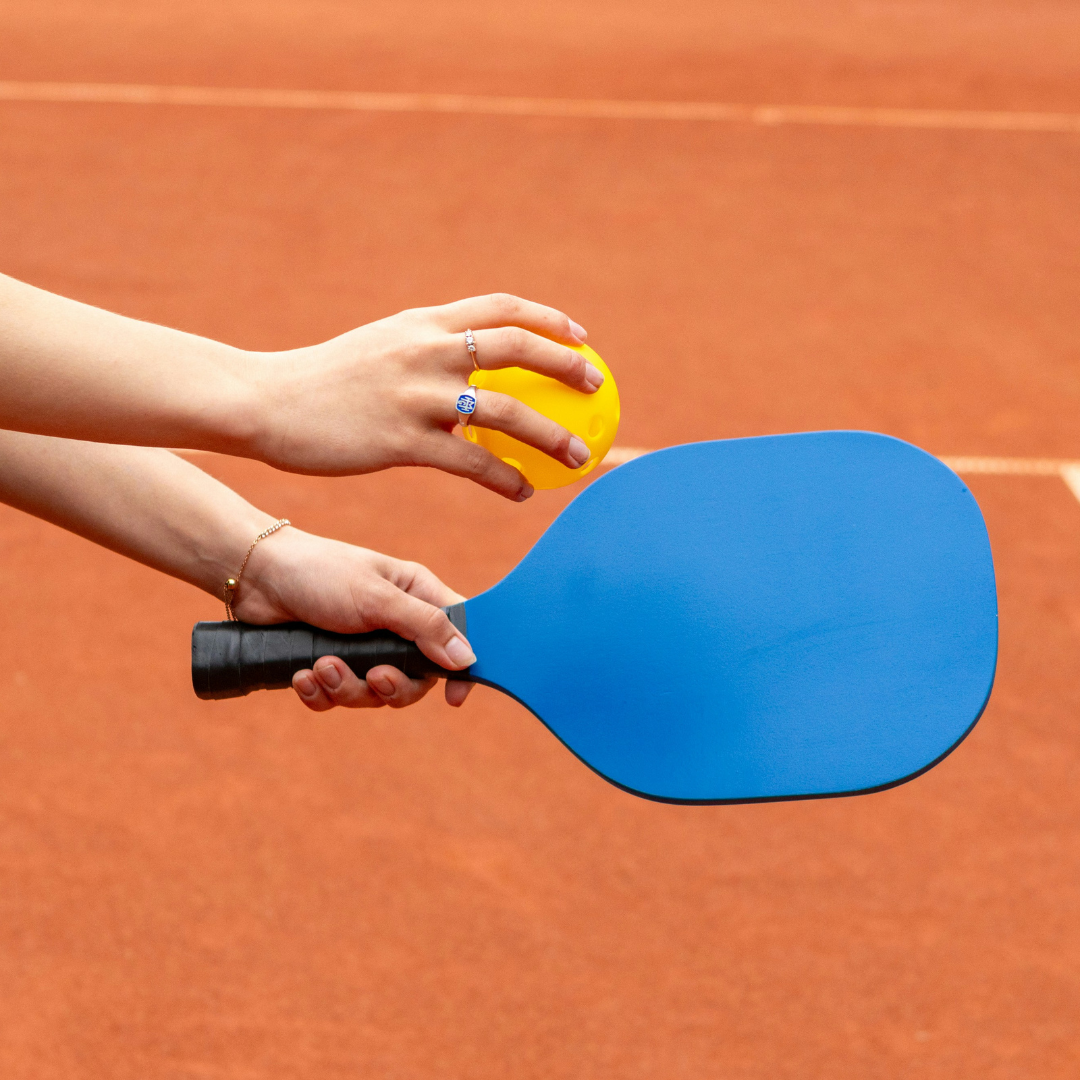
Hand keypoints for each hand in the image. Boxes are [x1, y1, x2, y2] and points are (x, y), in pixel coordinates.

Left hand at [232, 526, 474, 711]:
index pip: (457, 635)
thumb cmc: (321, 572)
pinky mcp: (329, 663)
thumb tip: (468, 659)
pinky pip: (336, 697)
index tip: (454, 697)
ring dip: (346, 688)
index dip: (460, 668)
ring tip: (320, 666)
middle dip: (390, 687)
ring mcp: (361, 647)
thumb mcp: (378, 598)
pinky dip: (319, 693)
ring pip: (372, 693)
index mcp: (416, 597)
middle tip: (371, 677)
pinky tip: (302, 676)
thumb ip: (425, 627)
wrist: (256, 576)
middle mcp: (395, 625)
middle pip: (414, 678)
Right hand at [250, 294, 601, 499]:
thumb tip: (467, 372)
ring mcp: (414, 395)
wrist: (265, 402)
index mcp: (422, 323)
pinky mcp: (400, 441)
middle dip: (567, 366)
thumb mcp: (380, 349)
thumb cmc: (323, 382)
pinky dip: (504, 478)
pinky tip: (523, 493)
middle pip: (517, 348)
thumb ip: (425, 352)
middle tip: (598, 388)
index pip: (500, 308)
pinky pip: (470, 463)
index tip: (581, 336)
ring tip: (577, 457)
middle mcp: (425, 350)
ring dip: (551, 435)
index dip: (548, 320)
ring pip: (504, 412)